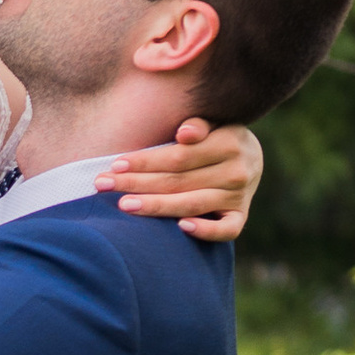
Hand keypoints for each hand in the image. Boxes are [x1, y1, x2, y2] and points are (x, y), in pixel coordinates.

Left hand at [98, 118, 262, 240]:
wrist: (251, 158)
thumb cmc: (216, 138)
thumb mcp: (212, 124)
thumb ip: (198, 125)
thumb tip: (185, 133)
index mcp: (228, 143)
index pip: (179, 156)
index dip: (146, 161)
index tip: (115, 165)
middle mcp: (236, 171)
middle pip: (179, 180)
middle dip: (138, 183)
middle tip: (103, 185)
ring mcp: (239, 197)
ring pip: (193, 204)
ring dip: (157, 206)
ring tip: (124, 206)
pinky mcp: (240, 217)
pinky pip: (226, 231)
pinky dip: (206, 231)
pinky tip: (181, 228)